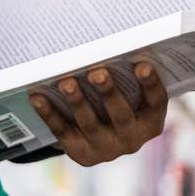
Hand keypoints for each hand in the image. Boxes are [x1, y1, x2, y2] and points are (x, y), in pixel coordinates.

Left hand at [29, 62, 167, 166]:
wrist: (98, 139)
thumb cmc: (116, 102)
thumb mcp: (129, 94)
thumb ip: (125, 75)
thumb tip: (106, 41)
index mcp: (150, 121)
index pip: (156, 102)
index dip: (150, 84)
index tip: (142, 65)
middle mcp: (132, 139)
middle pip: (122, 115)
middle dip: (109, 93)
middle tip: (97, 72)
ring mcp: (107, 150)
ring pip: (91, 125)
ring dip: (78, 102)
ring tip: (66, 82)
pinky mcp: (82, 154)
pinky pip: (64, 133)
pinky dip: (50, 114)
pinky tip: (38, 97)